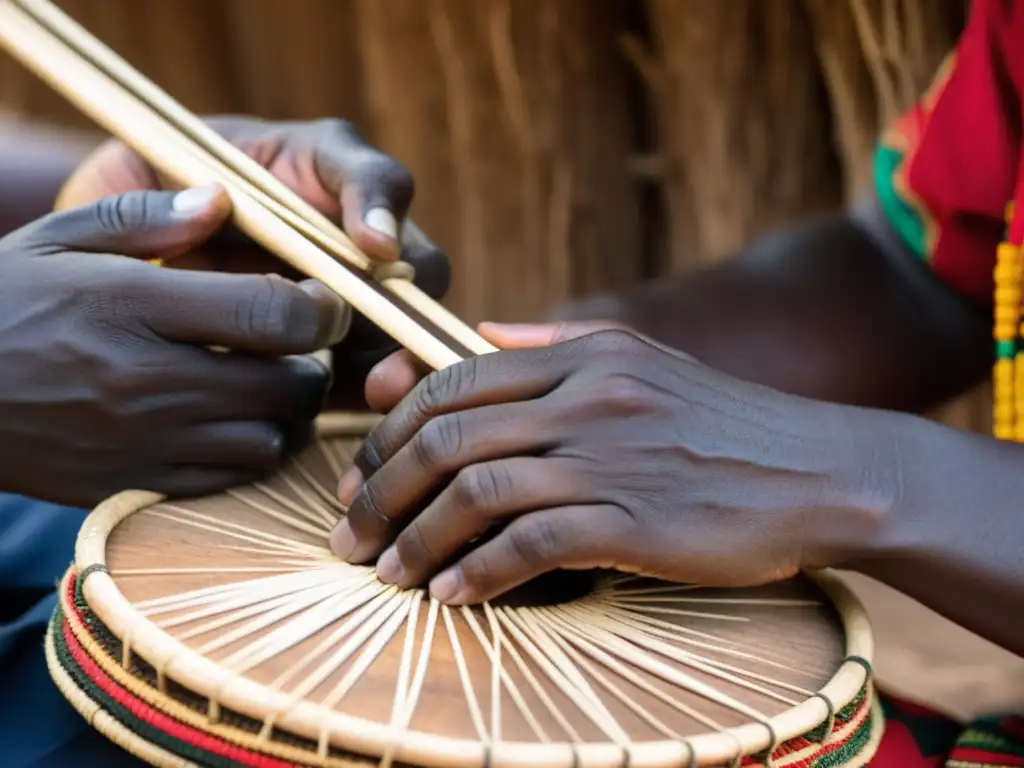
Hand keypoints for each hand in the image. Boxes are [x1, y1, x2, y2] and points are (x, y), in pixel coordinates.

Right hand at [0, 187, 347, 506]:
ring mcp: (139, 441)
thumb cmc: (0, 300)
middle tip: (299, 345)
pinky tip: (230, 422)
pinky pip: (226, 481)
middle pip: (288, 387)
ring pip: (268, 442)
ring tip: (267, 385)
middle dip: (313, 364)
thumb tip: (225, 198)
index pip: (273, 316)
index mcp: (132, 305)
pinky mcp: (128, 484)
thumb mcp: (57, 239)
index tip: (320, 300)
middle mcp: (145, 380)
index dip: (321, 310)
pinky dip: (248, 454)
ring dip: (286, 414)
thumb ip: (146, 218)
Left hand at [59, 117, 450, 399]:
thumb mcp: (130, 184)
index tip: (372, 248)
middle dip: (403, 306)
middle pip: (413, 263)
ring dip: (400, 355)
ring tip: (377, 389)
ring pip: (405, 321)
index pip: (366, 174)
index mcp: (308, 168)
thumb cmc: (129, 211)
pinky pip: (376, 366)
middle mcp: (345, 228)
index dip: (379, 206)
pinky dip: (373, 389)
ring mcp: (349, 286)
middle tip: (384, 335)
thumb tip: (217, 203)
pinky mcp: (340, 340)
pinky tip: (359, 408)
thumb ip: (166, 194)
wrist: (121, 267)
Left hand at [332, 322, 892, 604]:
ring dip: (417, 539)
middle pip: (446, 437)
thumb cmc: (725, 424)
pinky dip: (478, 573)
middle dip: (380, 490)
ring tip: (389, 573)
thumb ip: (554, 346)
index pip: (452, 381)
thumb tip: (480, 332)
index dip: (389, 429)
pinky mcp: (636, 521)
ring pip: (475, 493)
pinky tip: (454, 595)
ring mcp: (611, 458)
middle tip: (351, 533)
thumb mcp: (643, 360)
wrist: (823, 471)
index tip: (360, 473)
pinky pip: (530, 545)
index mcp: (582, 355)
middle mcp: (588, 398)